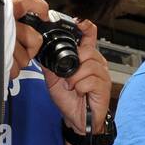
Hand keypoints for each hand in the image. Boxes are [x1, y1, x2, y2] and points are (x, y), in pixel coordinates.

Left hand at [11, 0, 107, 133]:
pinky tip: (79, 92)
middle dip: (73, 63)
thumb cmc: (70, 100)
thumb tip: (40, 50)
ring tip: (72, 86)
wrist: (77, 120)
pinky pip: (90, 80)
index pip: (90, 35)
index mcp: (86, 58)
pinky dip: (80, 87)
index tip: (79, 24)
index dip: (85, 27)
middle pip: (87, 50)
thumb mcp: (54, 79)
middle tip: (66, 77)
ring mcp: (102, 75)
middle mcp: (97, 63)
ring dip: (75, 78)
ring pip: (88, 66)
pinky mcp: (104, 87)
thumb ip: (50, 64)